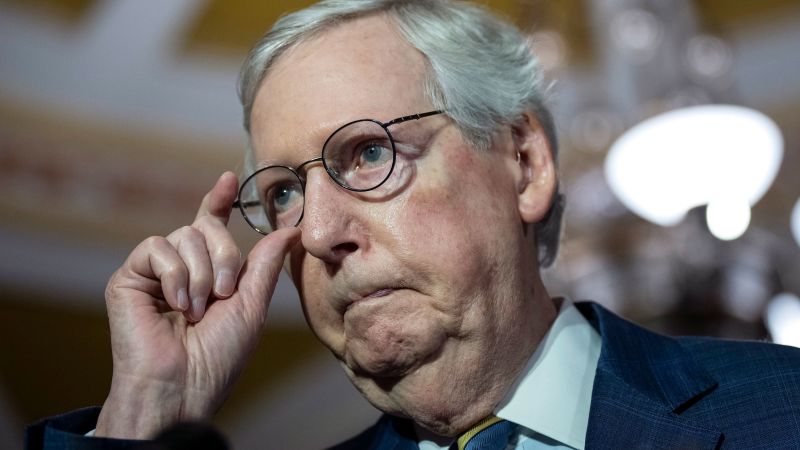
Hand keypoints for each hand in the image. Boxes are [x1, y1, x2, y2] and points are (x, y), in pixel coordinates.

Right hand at [95, 172, 299, 438]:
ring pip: (183, 236)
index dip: (219, 201)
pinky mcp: (128, 278)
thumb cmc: (219, 355)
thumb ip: (265, 264)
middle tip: (223, 294)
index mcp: (209, 273)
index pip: (211, 226)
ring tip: (197, 310)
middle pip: (204, 227)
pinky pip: (156, 247)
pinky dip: (175, 275)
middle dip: (223, 257)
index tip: (230, 179)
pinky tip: (177, 305)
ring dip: (200, 274)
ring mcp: (154, 272)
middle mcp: (180, 267)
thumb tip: (290, 229)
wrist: (183, 386)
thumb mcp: (252, 305)